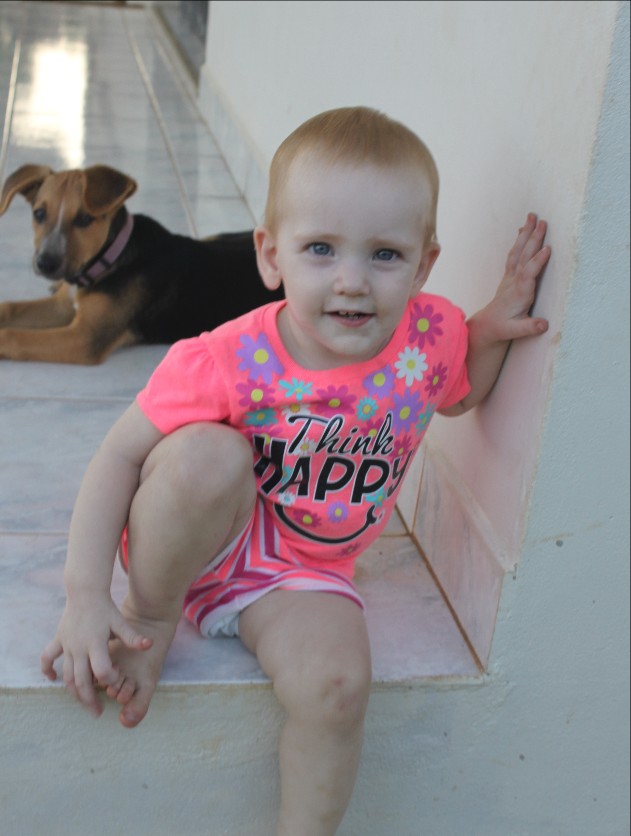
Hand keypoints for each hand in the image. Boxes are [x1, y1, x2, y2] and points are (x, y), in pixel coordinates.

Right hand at [41, 594, 152, 716]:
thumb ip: (132, 636)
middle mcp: (79, 647)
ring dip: (73, 692)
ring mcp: (67, 645)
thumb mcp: (120, 621)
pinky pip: (48, 658)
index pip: (101, 670)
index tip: (116, 682)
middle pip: (80, 681)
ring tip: (83, 703)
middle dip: (88, 700)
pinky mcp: (59, 640)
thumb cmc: (105, 608)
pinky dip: (48, 670)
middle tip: (97, 713)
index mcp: (95, 643)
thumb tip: (149, 645)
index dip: (109, 679)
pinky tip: (52, 679)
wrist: (85, 591)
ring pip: (66, 675)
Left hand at [482, 213, 550, 342]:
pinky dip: (519, 240)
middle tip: (542, 221)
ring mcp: (510, 276)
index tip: (547, 249)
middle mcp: (513, 282)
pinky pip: (514, 254)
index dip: (537, 262)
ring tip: (532, 216)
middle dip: (533, 239)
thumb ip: (528, 327)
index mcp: (518, 294)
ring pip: (518, 251)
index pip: (528, 274)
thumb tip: (544, 325)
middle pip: (524, 257)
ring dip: (526, 234)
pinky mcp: (510, 275)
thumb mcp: (515, 331)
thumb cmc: (502, 328)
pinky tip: (523, 229)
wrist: (487, 325)